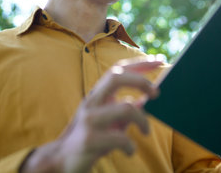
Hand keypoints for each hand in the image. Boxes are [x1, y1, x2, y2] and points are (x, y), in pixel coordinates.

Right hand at [20, 58, 161, 172]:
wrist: (61, 160)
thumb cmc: (90, 138)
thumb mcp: (107, 121)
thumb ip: (123, 110)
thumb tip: (143, 101)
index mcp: (97, 95)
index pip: (117, 70)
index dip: (139, 63)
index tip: (160, 59)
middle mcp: (91, 102)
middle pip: (117, 77)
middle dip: (141, 80)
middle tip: (156, 93)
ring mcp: (89, 120)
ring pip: (125, 107)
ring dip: (142, 119)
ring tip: (145, 131)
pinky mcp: (89, 140)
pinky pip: (120, 138)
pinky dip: (130, 145)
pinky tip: (129, 150)